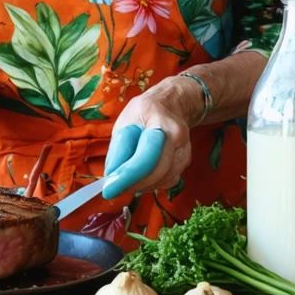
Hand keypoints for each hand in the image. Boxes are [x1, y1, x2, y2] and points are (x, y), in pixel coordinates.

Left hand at [103, 76, 201, 196]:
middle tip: (114, 189)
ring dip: (141, 186)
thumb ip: (119, 148)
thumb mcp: (125, 122)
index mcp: (159, 120)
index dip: (127, 174)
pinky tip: (141, 179)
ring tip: (125, 182)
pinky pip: (167, 181)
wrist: (170, 106)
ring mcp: (185, 150)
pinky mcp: (185, 162)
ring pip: (163, 179)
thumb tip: (112, 176)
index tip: (108, 189)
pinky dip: (151, 185)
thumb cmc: (143, 113)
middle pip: (157, 170)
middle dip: (133, 184)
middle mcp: (177, 136)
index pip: (146, 154)